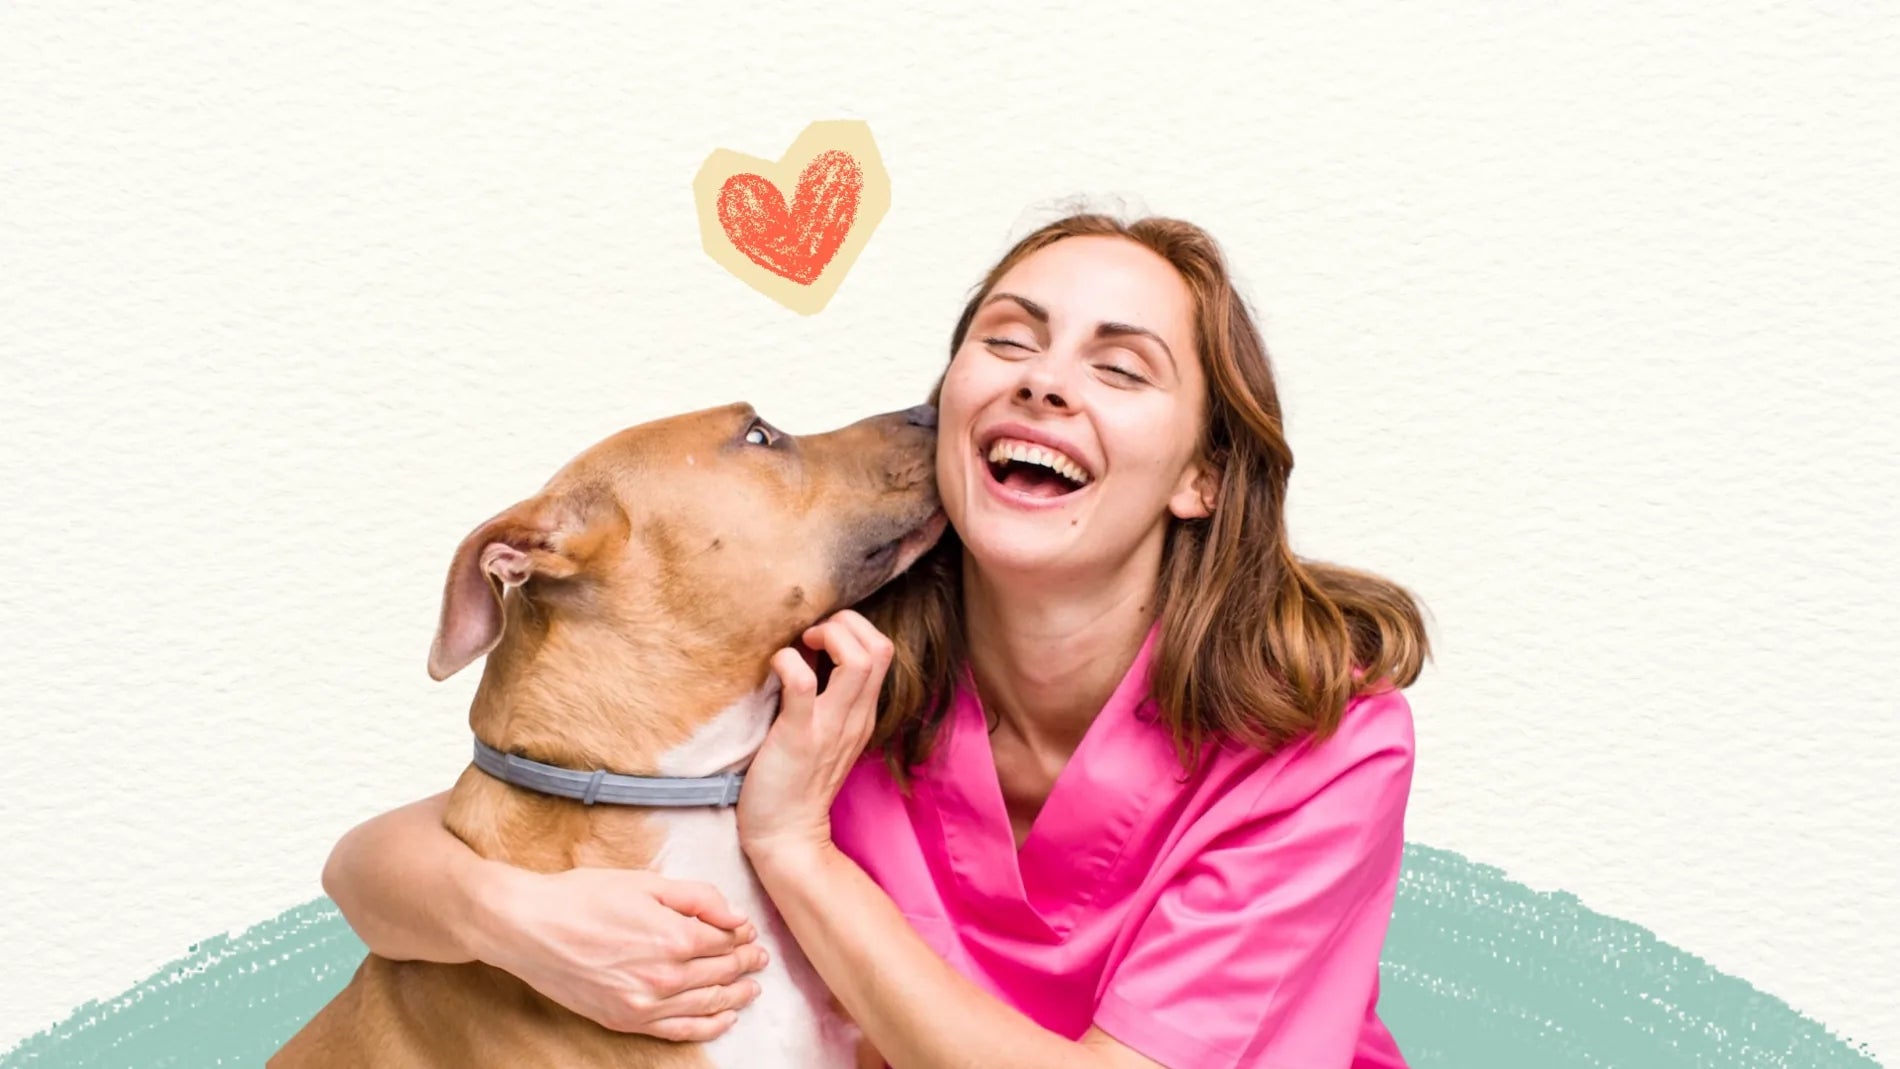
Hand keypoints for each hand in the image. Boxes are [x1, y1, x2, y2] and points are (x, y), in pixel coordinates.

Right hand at [473, 865, 769, 1040]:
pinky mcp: (625, 1020)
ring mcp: (645, 1003)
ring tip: (751, 987)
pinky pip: (680, 1031)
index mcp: (674, 937)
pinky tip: (723, 1019)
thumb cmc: (582, 897)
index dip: (743, 937)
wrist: (527, 927)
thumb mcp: (645, 882)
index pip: (726, 942)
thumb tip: (735, 916)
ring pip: (707, 1004)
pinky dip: (708, 1027)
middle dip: (745, 964)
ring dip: (735, 996)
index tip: (751, 934)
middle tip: (759, 959)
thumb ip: (697, 898)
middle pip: (721, 973)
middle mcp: (665, 976)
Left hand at [738, 610, 893, 865]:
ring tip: (803, 645)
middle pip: (880, 648)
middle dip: (847, 623)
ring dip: (828, 636)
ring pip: (858, 660)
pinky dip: (787, 661)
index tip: (821, 637)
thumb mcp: (826, 735)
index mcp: (862, 715)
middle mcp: (855, 717)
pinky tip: (774, 668)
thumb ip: (827, 697)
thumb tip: (809, 651)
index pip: (884, 652)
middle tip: (813, 634)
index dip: (855, 629)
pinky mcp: (799, 737)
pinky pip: (802, 682)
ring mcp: (830, 727)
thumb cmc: (795, 783)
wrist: (787, 837)